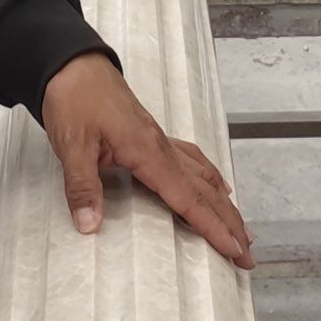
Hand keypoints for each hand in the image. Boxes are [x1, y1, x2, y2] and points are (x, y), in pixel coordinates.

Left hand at [42, 55, 253, 269]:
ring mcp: (161, 142)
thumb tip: (89, 224)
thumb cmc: (74, 99)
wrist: (73, 65)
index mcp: (148, 152)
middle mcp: (162, 148)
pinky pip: (193, 161)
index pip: (188, 198)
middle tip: (248, 255)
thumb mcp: (72, 146)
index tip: (233, 249)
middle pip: (206, 192)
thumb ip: (82, 187)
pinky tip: (220, 187)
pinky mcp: (153, 137)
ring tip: (243, 230)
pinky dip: (211, 179)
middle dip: (230, 225)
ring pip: (204, 177)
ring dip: (225, 206)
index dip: (212, 227)